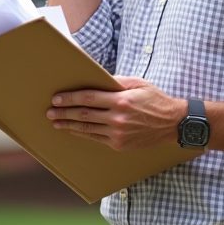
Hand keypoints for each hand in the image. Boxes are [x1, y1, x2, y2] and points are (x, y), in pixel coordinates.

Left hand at [47, 76, 182, 150]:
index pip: (88, 98)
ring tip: (56, 122)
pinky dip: (83, 134)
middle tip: (50, 111)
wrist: (173, 123)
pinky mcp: (119, 144)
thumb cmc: (154, 100)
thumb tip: (95, 80)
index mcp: (121, 100)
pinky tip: (73, 131)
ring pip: (87, 129)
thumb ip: (116, 82)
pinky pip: (96, 138)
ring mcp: (118, 134)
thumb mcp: (138, 84)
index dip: (70, 98)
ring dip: (69, 126)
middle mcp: (118, 118)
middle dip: (64, 113)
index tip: (57, 98)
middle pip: (84, 115)